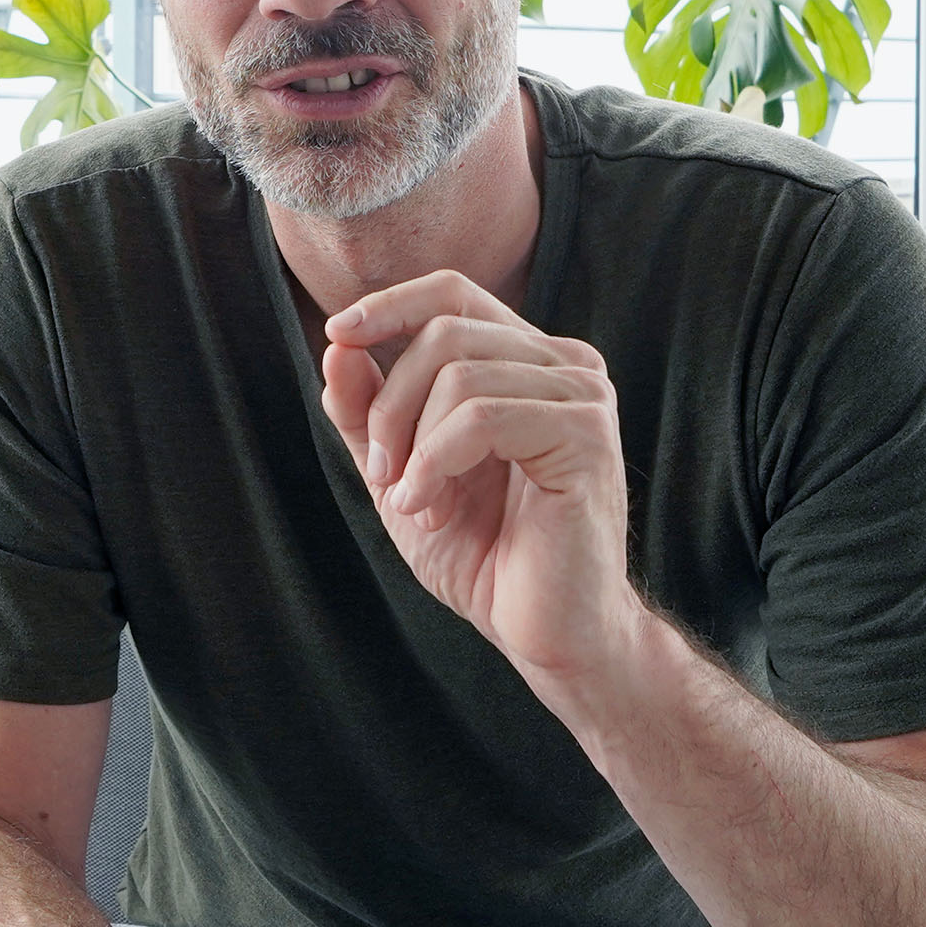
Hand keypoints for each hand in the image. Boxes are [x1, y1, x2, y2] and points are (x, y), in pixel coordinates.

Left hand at [318, 271, 640, 679]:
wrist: (548, 634)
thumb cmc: (487, 556)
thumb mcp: (405, 474)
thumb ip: (370, 413)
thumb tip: (338, 345)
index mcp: (529, 362)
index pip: (454, 292)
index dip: (391, 303)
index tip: (338, 334)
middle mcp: (566, 364)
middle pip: (446, 331)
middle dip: (391, 404)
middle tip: (385, 476)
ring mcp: (583, 395)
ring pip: (460, 372)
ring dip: (415, 445)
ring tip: (417, 504)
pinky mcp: (587, 435)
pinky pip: (482, 417)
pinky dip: (436, 463)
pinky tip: (430, 508)